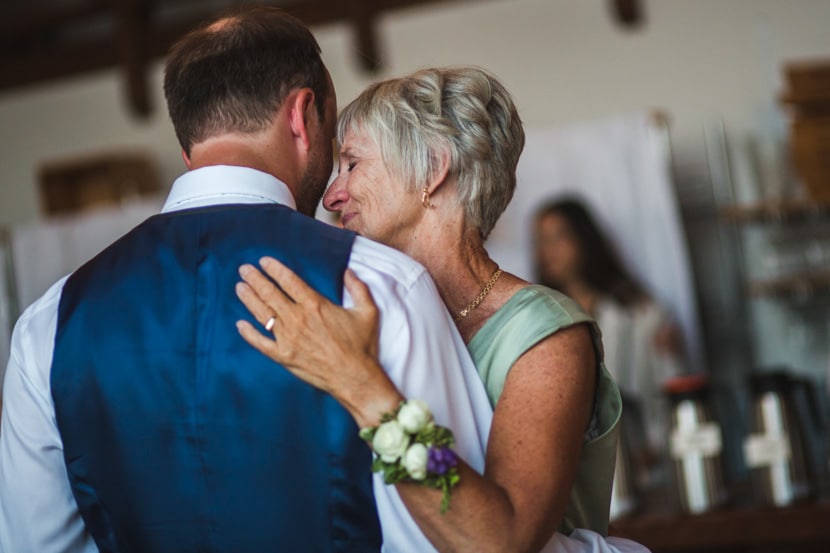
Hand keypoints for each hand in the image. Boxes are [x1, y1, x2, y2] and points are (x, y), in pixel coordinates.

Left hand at [235, 257, 400, 424]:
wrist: (355, 378)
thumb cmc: (361, 346)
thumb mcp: (368, 311)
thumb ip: (358, 288)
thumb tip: (348, 272)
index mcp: (315, 304)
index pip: (289, 281)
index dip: (274, 269)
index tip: (264, 261)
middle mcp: (297, 318)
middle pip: (270, 293)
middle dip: (255, 279)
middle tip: (244, 269)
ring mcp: (288, 338)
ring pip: (262, 314)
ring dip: (249, 299)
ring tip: (239, 287)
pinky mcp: (284, 356)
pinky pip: (260, 343)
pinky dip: (249, 334)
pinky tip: (240, 325)